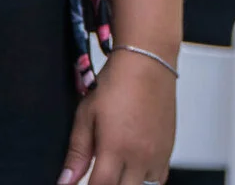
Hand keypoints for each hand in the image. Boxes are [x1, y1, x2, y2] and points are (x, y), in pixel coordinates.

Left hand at [58, 46, 176, 183]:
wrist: (148, 63)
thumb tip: (65, 181)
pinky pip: (159, 177)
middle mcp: (140, 154)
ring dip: (128, 184)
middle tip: (99, 176)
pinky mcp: (169, 146)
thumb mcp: (86, 117)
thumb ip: (77, 154)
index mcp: (116, 148)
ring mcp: (158, 152)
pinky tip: (134, 171)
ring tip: (117, 174)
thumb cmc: (117, 84)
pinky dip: (146, 180)